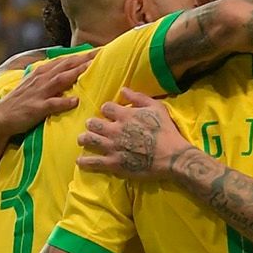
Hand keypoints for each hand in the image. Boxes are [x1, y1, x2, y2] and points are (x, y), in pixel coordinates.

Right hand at [0, 50, 94, 138]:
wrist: (0, 118)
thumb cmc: (21, 102)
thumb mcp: (35, 85)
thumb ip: (50, 77)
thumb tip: (68, 71)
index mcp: (42, 73)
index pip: (65, 60)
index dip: (82, 54)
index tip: (100, 49)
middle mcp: (41, 79)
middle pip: (65, 66)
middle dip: (84, 58)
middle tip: (102, 52)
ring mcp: (39, 93)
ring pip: (60, 80)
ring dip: (76, 73)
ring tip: (91, 68)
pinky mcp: (36, 108)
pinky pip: (51, 104)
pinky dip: (63, 102)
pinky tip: (75, 101)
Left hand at [76, 89, 193, 180]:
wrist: (172, 156)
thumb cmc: (167, 131)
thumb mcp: (157, 108)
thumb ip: (138, 98)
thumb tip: (123, 89)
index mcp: (125, 115)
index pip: (105, 107)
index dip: (107, 110)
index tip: (109, 114)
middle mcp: (115, 130)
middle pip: (92, 123)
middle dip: (91, 124)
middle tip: (92, 126)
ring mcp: (112, 147)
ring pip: (89, 140)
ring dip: (84, 138)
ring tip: (83, 139)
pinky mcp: (114, 163)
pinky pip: (93, 162)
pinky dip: (84, 161)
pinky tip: (80, 161)